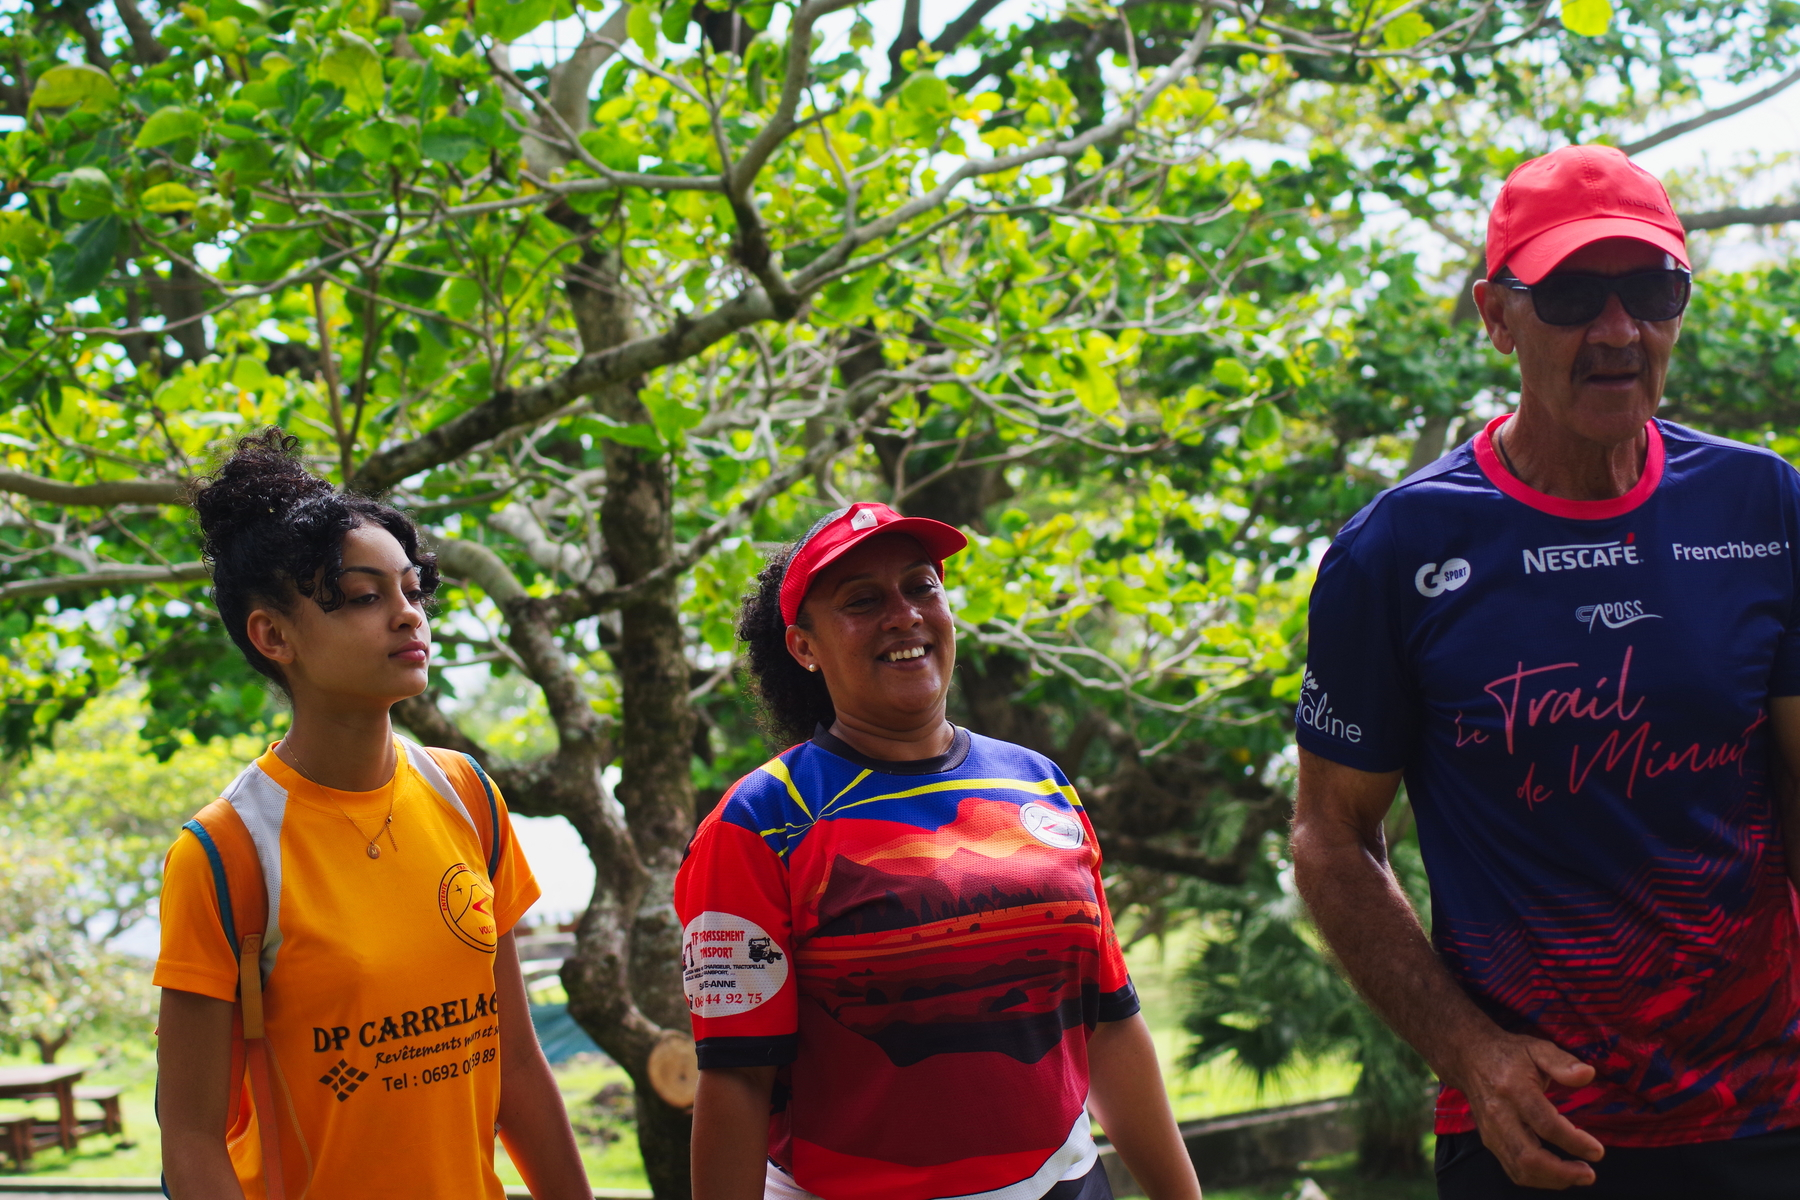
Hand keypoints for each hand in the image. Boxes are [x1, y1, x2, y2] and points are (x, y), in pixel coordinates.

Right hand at [1450, 1032, 1602, 1188]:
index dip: (1574, 1141)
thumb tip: (1588, 1074)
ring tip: (1578, 1175)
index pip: (1546, 1124)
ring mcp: (1491, 1131)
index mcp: (1514, 1089)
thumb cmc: (1509, 1054)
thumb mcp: (1537, 1048)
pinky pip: (1513, 1169)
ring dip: (1552, 1180)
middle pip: (1529, 1156)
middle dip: (1562, 1172)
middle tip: (1589, 1173)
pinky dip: (1538, 1179)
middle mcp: (1499, 1115)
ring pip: (1520, 1169)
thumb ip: (1563, 1062)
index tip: (1597, 1151)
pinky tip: (1557, 1173)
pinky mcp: (1489, 1141)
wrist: (1468, 1058)